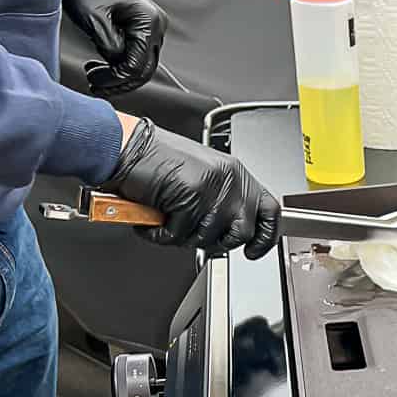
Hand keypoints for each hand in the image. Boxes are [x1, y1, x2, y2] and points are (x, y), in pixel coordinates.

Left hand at [63, 0, 167, 95]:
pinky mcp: (144, 26)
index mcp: (148, 22)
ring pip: (143, 64)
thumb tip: (117, 65)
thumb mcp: (94, 20)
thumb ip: (110, 48)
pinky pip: (139, 54)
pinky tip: (104, 64)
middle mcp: (157, 25)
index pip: (137, 65)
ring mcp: (153, 26)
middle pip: (145, 69)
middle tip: (95, 85)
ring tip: (96, 76)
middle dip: (120, 82)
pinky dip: (122, 63)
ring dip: (121, 75)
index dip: (115, 79)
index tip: (94, 81)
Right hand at [104, 119, 279, 258]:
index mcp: (236, 174)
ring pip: (209, 237)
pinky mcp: (191, 198)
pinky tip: (152, 219)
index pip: (270, 211)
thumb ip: (222, 199)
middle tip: (193, 234)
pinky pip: (178, 235)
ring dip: (183, 237)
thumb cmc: (156, 160)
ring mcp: (212, 190)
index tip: (255, 249)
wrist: (127, 146)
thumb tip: (229, 229)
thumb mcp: (203, 176)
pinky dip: (159, 234)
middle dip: (217, 242)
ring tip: (167, 219)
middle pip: (242, 232)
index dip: (265, 236)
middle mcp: (229, 181)